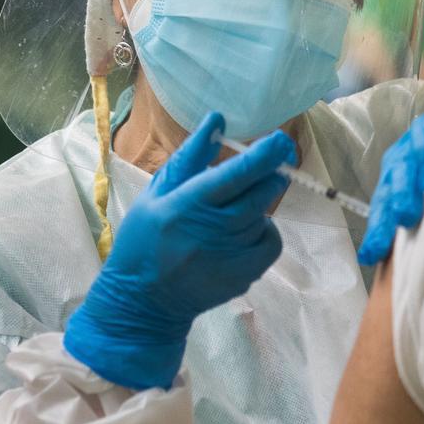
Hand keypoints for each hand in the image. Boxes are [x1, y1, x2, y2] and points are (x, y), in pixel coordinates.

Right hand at [64, 112, 295, 389]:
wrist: (143, 303)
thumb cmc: (143, 240)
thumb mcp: (155, 194)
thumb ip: (189, 158)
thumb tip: (217, 120)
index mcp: (186, 205)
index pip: (236, 174)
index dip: (264, 155)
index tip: (280, 140)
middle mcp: (213, 230)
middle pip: (261, 193)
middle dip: (269, 174)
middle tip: (263, 166)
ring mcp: (232, 256)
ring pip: (265, 215)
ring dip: (258, 204)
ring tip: (232, 209)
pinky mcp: (244, 276)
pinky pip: (271, 242)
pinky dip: (264, 230)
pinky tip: (242, 231)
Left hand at [358, 89, 423, 265]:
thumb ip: (413, 228)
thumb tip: (376, 261)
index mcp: (398, 173)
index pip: (383, 199)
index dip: (378, 226)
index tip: (373, 253)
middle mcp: (411, 148)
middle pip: (399, 166)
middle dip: (399, 192)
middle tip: (406, 215)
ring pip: (423, 133)